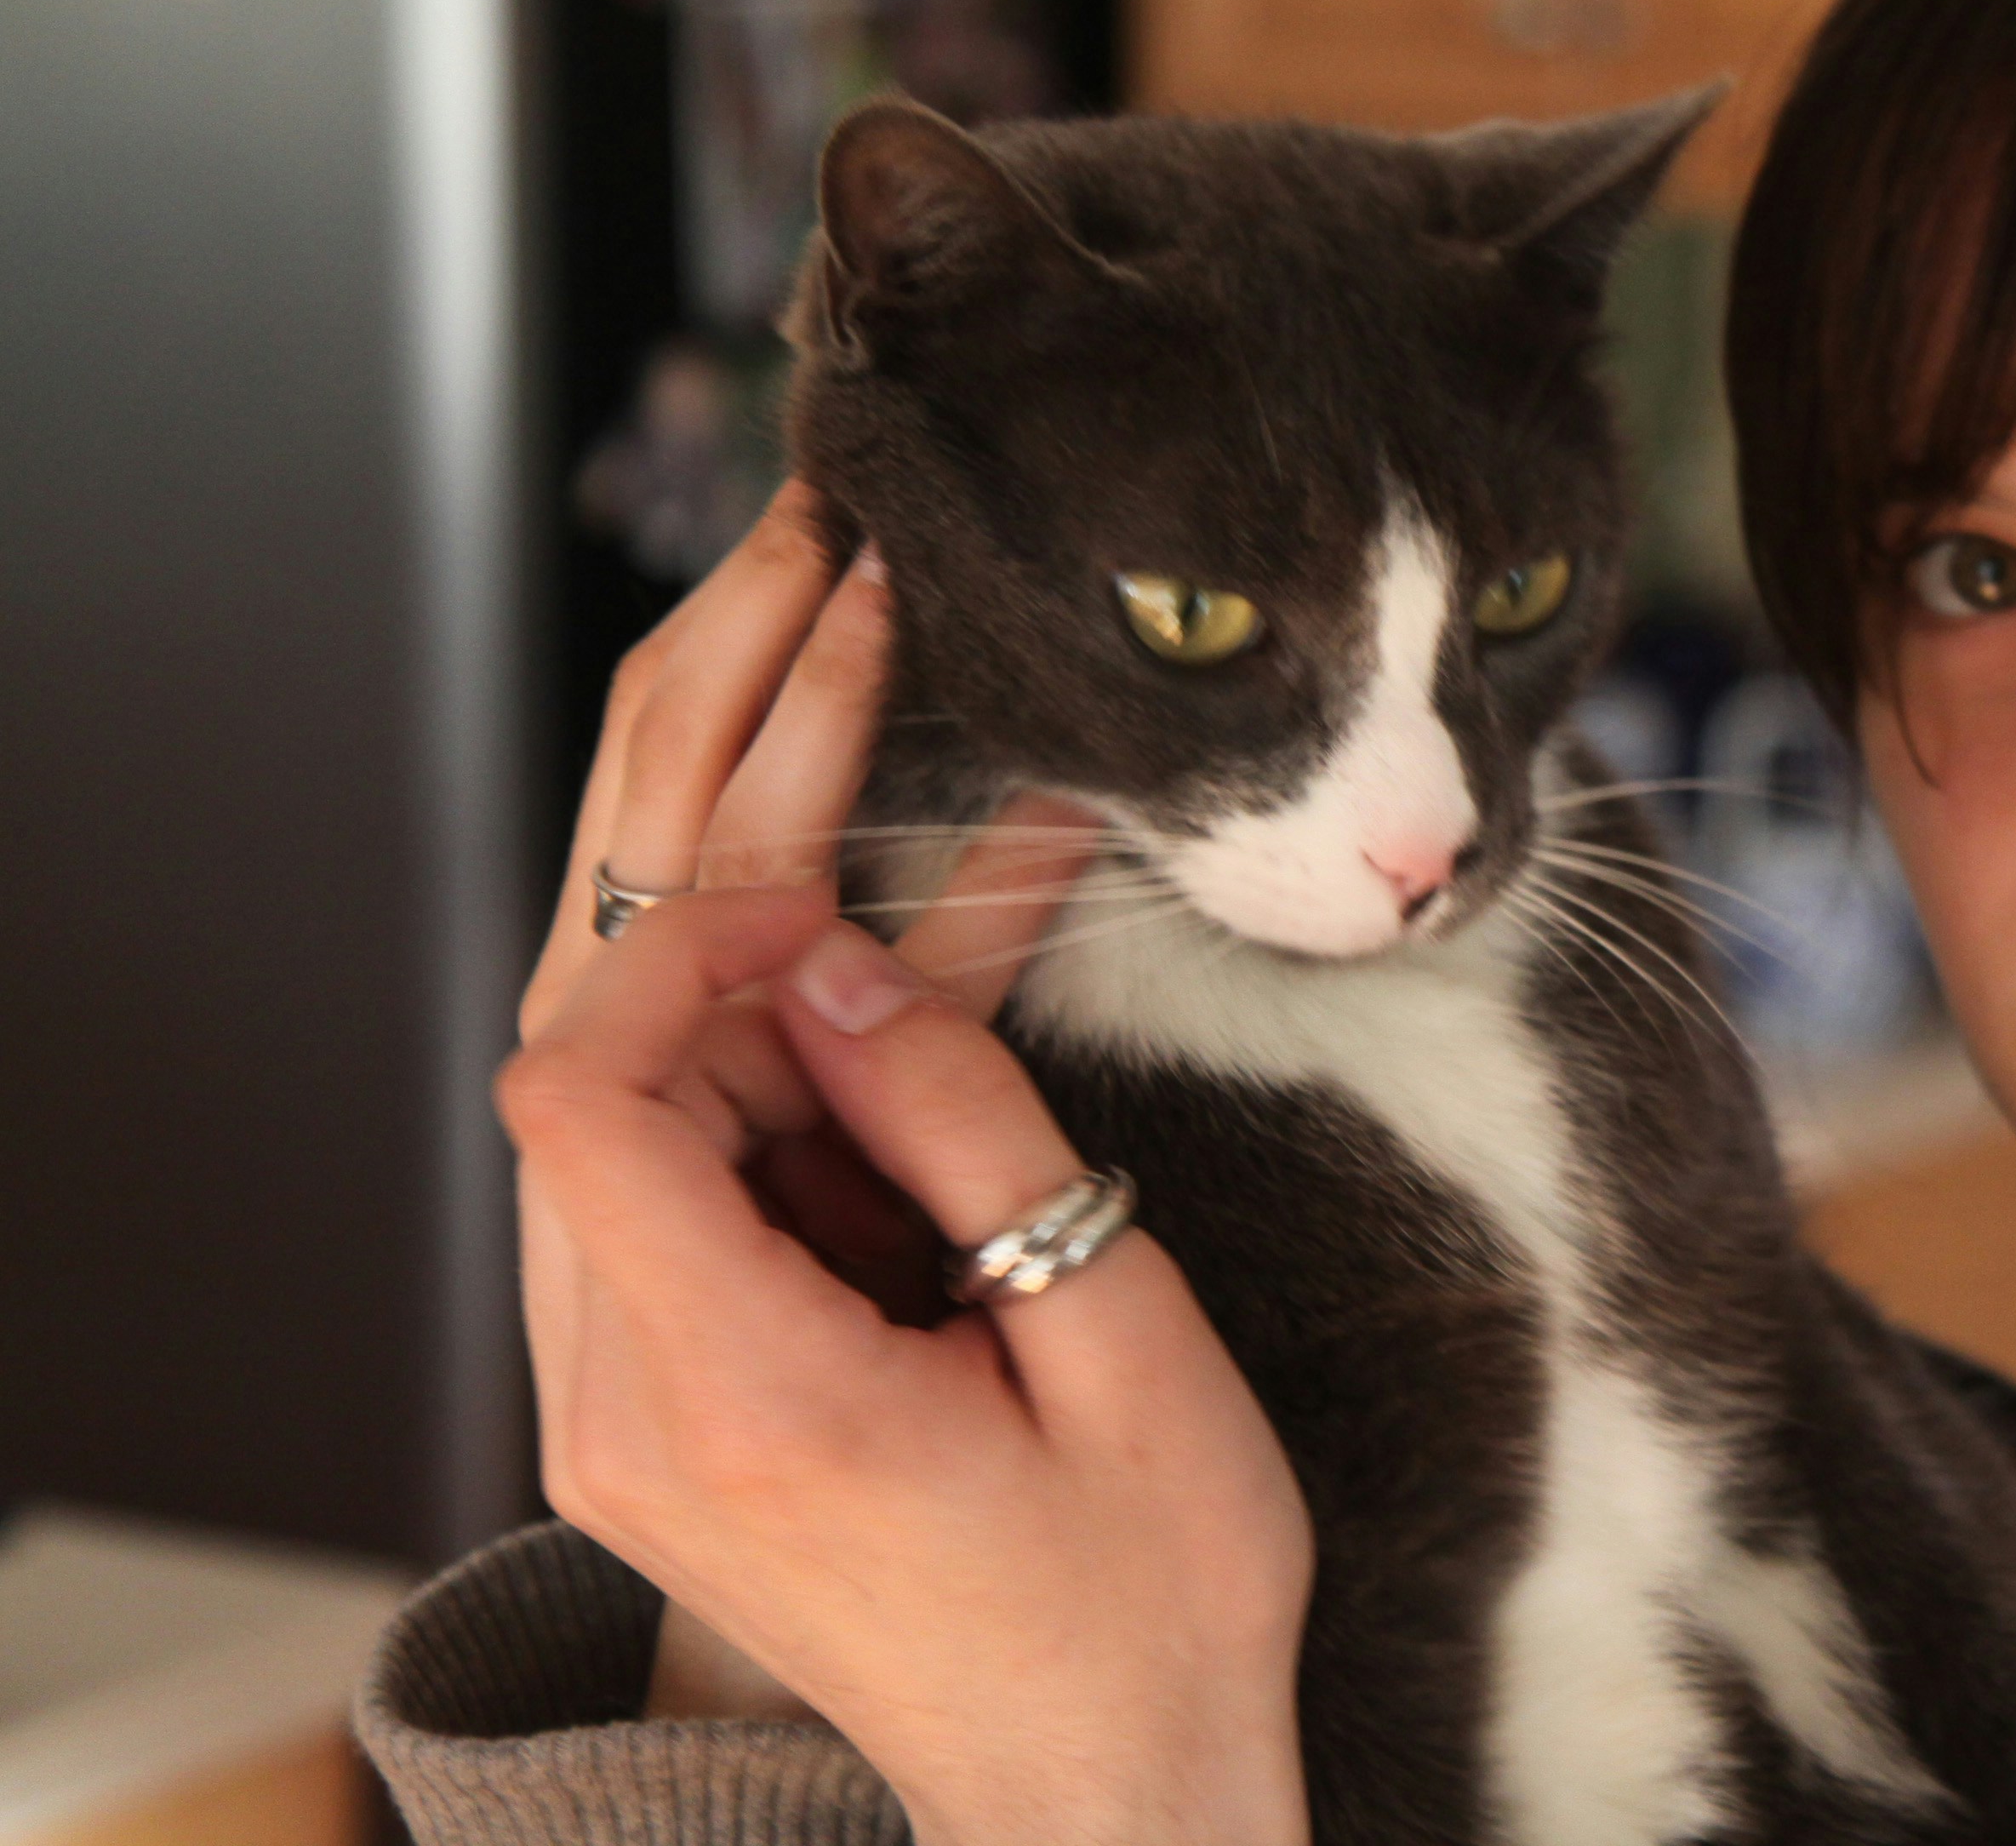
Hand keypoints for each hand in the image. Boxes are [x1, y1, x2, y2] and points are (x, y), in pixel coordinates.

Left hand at [502, 483, 1312, 1845]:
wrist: (1110, 1790)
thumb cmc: (1150, 1603)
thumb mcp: (1122, 1352)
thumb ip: (973, 1138)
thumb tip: (836, 947)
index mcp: (734, 1392)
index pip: (583, 1091)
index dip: (683, 922)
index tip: (836, 831)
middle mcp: (635, 1377)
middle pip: (581, 1022)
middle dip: (694, 782)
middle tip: (802, 575)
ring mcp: (651, 1366)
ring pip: (639, 1043)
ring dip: (747, 847)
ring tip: (840, 644)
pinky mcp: (707, 1346)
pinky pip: (721, 1120)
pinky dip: (811, 985)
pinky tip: (928, 868)